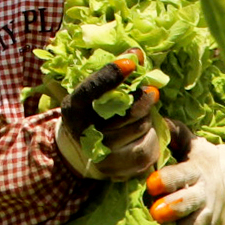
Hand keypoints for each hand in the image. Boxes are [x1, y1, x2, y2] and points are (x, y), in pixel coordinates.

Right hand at [55, 65, 165, 184]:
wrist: (80, 153)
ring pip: (140, 128)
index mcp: (73, 109)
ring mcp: (100, 156)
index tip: (132, 60)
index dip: (112, 74)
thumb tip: (137, 54)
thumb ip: (112, 73)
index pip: (92, 89)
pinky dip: (150, 137)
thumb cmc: (91, 113)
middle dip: (142, 99)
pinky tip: (142, 134)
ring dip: (147, 118)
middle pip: (125, 112)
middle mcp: (83, 134)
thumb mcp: (92, 93)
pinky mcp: (117, 171)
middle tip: (152, 91)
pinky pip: (147, 148)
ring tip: (141, 115)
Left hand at [148, 137, 224, 224]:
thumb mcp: (191, 142)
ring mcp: (210, 217)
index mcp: (197, 169)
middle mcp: (205, 194)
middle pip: (191, 204)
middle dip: (174, 209)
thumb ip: (174, 132)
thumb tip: (156, 119)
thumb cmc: (198, 160)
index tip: (152, 183)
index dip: (168, 179)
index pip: (183, 174)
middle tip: (155, 212)